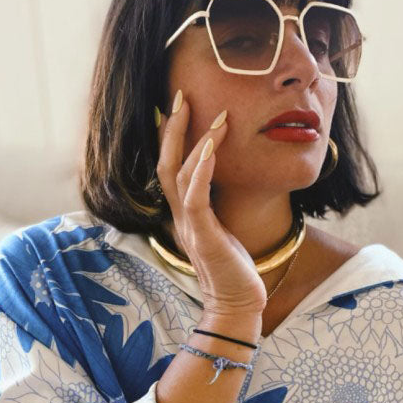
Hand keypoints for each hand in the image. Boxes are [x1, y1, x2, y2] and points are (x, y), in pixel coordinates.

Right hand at [155, 91, 266, 315]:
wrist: (236, 305)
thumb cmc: (232, 268)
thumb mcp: (221, 228)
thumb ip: (213, 205)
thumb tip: (218, 180)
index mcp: (184, 212)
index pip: (169, 167)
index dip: (169, 137)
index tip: (176, 107)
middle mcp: (181, 216)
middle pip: (166, 163)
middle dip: (172, 129)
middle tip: (181, 96)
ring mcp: (190, 226)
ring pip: (181, 175)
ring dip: (197, 142)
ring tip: (215, 116)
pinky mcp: (204, 237)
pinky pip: (196, 198)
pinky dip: (202, 171)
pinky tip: (212, 148)